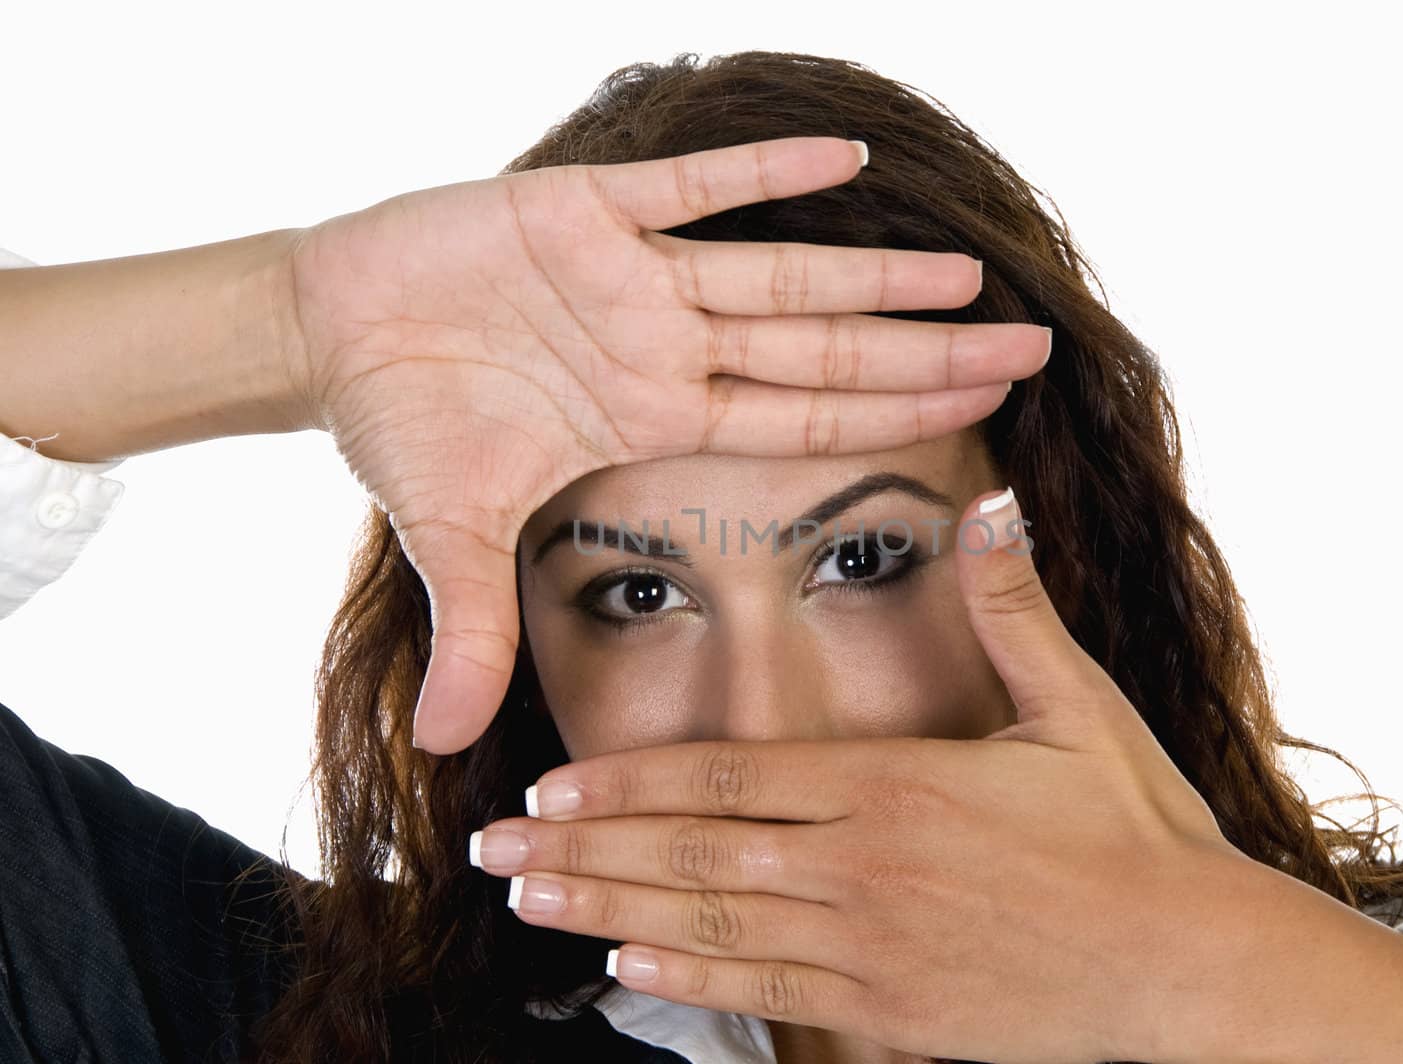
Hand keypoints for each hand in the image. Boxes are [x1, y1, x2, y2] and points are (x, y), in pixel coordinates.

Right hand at [280, 136, 1051, 754]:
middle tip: (1034, 348)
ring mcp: (633, 275)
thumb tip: (446, 749)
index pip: (803, 419)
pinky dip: (759, 169)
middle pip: (824, 349)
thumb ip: (471, 630)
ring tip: (969, 274)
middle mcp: (666, 345)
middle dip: (925, 351)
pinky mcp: (580, 205)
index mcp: (656, 417)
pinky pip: (687, 182)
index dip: (895, 418)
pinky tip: (847, 156)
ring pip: (779, 271)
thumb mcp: (450, 535)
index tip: (986, 418)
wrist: (331, 333)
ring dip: (873, 273)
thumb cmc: (403, 425)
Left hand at [472, 487, 1249, 1063]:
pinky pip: (768, 998)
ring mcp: (871, 951)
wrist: (1193, 978)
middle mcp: (866, 869)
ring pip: (710, 929)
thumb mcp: (1081, 707)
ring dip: (608, 915)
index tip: (548, 783)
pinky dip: (689, 985)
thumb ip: (1015, 608)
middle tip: (489, 847)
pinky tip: (627, 973)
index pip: (730, 780)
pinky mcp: (890, 1017)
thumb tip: (991, 503)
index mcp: (899, 787)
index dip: (629, 784)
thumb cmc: (1142, 838)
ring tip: (528, 902)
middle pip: (692, 855)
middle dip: (581, 850)